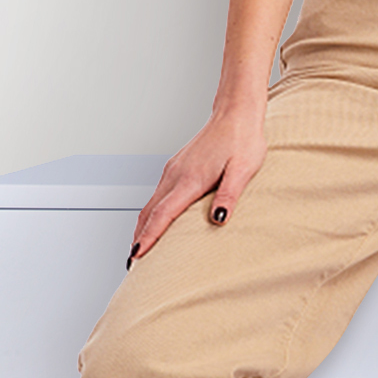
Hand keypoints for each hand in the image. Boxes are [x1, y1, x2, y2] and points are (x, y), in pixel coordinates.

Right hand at [128, 104, 267, 264]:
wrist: (236, 114)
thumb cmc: (242, 140)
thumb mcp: (243, 170)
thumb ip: (228, 195)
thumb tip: (218, 219)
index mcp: (190, 178)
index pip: (163, 213)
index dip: (149, 236)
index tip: (137, 254)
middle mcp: (176, 174)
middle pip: (149, 211)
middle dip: (139, 237)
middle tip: (134, 262)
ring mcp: (173, 170)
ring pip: (150, 203)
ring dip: (142, 226)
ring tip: (140, 248)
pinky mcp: (176, 168)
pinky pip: (157, 195)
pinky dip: (150, 213)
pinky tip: (154, 222)